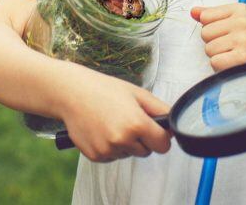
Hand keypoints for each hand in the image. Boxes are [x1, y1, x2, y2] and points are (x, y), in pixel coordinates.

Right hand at [57, 63, 171, 162]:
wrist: (73, 93)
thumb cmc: (106, 89)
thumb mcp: (138, 93)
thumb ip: (160, 109)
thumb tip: (172, 124)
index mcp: (137, 124)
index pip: (163, 145)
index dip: (162, 137)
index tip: (157, 129)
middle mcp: (122, 140)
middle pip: (147, 151)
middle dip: (143, 139)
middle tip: (130, 118)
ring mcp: (108, 150)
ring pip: (129, 154)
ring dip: (126, 143)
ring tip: (114, 121)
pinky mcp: (96, 156)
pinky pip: (113, 156)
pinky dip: (112, 146)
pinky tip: (103, 129)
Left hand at [190, 3, 245, 71]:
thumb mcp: (239, 21)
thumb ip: (214, 15)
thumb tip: (193, 11)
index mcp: (241, 9)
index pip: (205, 16)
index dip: (213, 29)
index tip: (229, 33)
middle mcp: (243, 21)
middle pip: (205, 33)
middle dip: (215, 43)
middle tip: (234, 47)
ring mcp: (243, 40)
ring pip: (208, 49)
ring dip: (219, 57)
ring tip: (237, 56)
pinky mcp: (242, 58)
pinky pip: (214, 62)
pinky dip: (222, 68)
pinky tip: (237, 65)